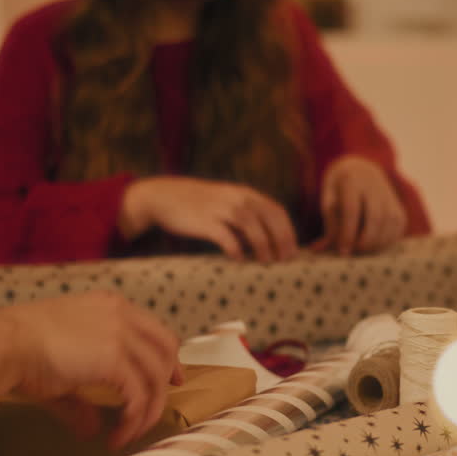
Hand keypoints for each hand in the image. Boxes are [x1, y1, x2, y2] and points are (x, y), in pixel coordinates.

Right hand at [0, 291, 182, 448]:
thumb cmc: (18, 348)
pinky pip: (139, 397)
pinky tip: (117, 436)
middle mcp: (120, 315)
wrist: (2, 343)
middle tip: (162, 406)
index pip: (153, 329)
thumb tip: (91, 429)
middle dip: (167, 381)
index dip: (167, 356)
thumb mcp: (59, 367)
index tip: (170, 378)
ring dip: (147, 412)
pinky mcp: (115, 360)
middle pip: (165, 349)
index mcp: (108, 306)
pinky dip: (134, 421)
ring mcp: (120, 335)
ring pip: (155, 378)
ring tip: (129, 434)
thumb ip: (80, 397)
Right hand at [120, 177, 296, 261]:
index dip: (288, 231)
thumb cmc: (198, 204)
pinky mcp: (205, 221)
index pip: (277, 211)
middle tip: (284, 260)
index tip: (292, 251)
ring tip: (266, 262)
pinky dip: (236, 249)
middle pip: (269, 218)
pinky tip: (238, 259)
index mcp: (245, 193)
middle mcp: (237, 198)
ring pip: (252, 227)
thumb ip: (246, 217)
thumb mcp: (227, 202)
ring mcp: (221, 209)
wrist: (164, 196)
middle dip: (281, 240)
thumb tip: (266, 241)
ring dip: (263, 246)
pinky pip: (226, 236)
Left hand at [314, 155, 405, 254]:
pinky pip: (398, 226)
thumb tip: (317, 250)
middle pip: (376, 217)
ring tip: (363, 251)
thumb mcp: (328, 198)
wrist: (362, 169)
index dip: (348, 233)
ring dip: (378, 242)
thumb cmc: (339, 188)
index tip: (342, 251)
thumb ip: (328, 223)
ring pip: (390, 222)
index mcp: (351, 181)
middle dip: (366, 240)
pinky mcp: (398, 207)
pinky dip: (388, 240)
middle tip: (354, 252)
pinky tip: (376, 246)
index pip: (352, 210)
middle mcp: (374, 186)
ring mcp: (389, 196)